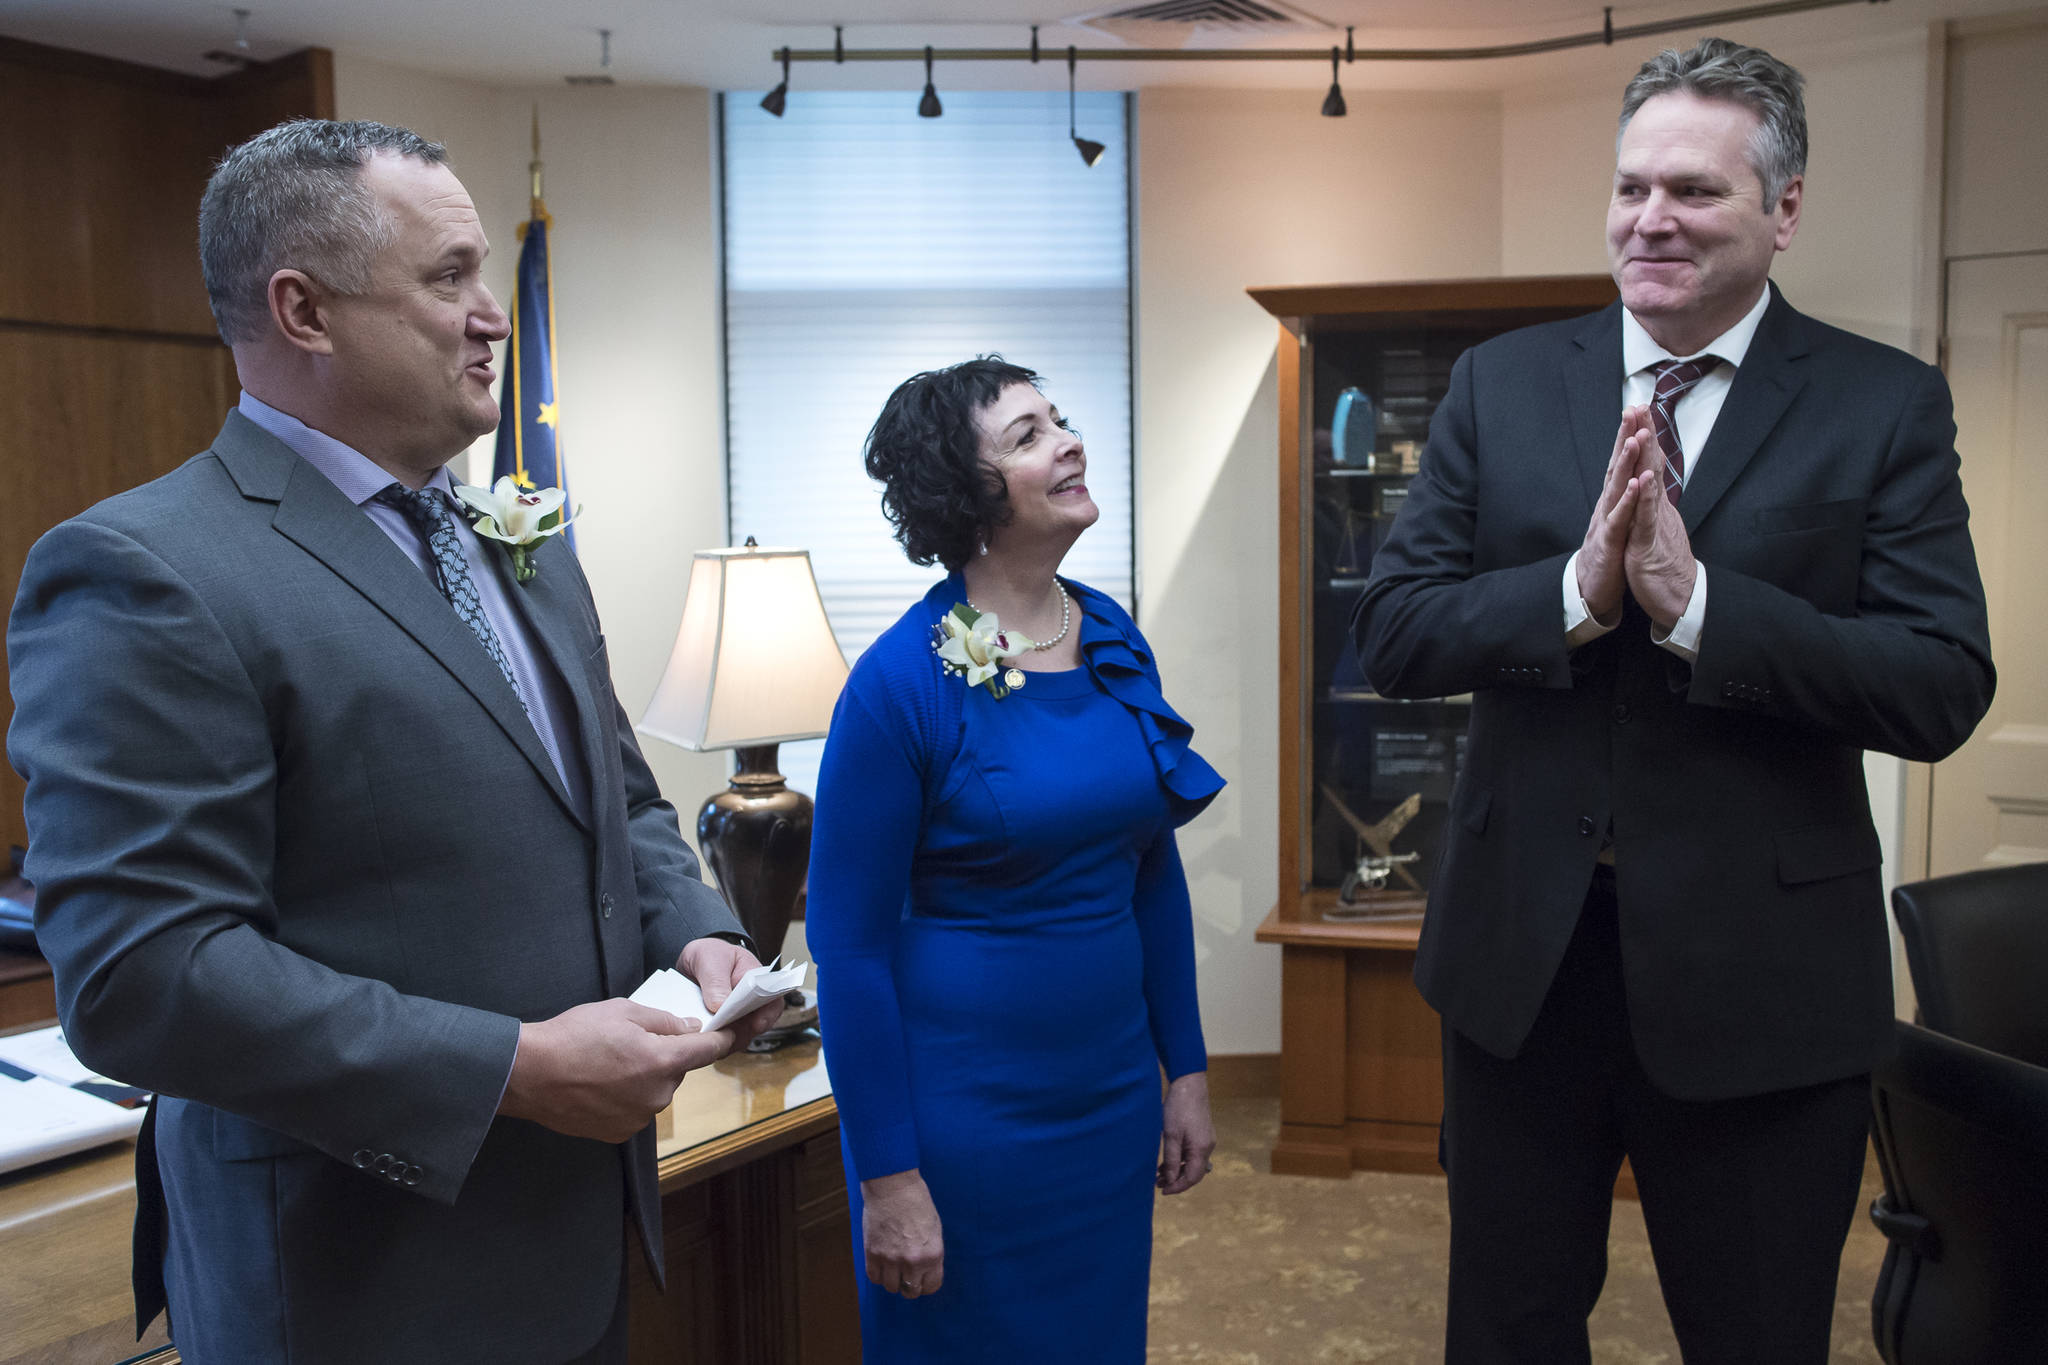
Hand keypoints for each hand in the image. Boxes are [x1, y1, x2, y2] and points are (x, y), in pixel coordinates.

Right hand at [499, 998, 733, 1142]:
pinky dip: (626, 1096)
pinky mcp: (619, 1132)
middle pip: (676, 1070)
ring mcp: (638, 1118)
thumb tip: (690, 1028)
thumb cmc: (573, 1037)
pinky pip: (635, 1109)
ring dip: (643, 1077)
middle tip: (632, 1041)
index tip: (730, 1032)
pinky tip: (600, 1084)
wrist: (529, 1074)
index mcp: (663, 1062)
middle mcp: (657, 1095)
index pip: (709, 1050)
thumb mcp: (623, 1011)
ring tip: (608, 1063)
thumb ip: (664, 1021)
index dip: (722, 1037)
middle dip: (664, 1055)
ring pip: (655, 1090)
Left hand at [678, 936, 783, 1049]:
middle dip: (741, 1033)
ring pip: (739, 1036)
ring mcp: (739, 1016)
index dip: (768, 1015)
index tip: (756, 1025)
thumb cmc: (709, 954)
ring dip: (725, 1040)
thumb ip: (716, 981)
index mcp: (759, 981)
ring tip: (708, 1039)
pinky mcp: (724, 1026)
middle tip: (723, 1036)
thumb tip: (720, 1007)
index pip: (773, 1001)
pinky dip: (713, 1041)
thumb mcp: (710, 960)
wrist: (692, 962)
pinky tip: (700, 1039)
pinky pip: (722, 1039)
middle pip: (756, 1024)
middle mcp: (753, 1002)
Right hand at [861, 1169, 944, 1299]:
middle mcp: (913, 1261)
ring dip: (893, 1280)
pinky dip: (878, 1274)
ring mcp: (891, 1259)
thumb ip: (930, 1253)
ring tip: (893, 1267)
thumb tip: (925, 1271)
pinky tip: (881, 1264)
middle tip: (907, 1276)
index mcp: (933, 1254)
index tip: (922, 1280)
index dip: (926, 1285)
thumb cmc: (917, 1202)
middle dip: (910, 1286)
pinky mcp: (873, 1254)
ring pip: (891, 1287)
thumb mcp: (934, 1229)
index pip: (931, 1286)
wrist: (893, 1186)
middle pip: (911, 1291)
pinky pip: (874, 1277)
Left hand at [1158, 1072, 1215, 1194]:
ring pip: (1192, 1162)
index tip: (1163, 1191)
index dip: (1178, 1187)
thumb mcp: (1171, 1135)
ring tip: (1158, 1174)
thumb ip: (1171, 1159)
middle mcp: (1207, 1147)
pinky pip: (1192, 1153)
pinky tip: (1166, 1159)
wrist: (1189, 1084)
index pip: (1192, 1178)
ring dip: (1177, 1169)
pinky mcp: (1201, 1133)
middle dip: (1176, 1180)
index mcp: (1201, 1149)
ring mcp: (1206, 1139)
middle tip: (1158, 1184)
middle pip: (1193, 1172)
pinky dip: (1180, 1159)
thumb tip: (1171, 1179)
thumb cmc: (1178, 1108)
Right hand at [1576, 406, 1652, 624]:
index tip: (1638, 410)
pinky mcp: (1608, 542)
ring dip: (1625, 463)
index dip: (1629, 436)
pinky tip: (1637, 485)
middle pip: (1616, 466)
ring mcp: (1606, 522)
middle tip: (1632, 410)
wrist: (1591, 589)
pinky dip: (1628, 501)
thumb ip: (1625, 496)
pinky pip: (1619, 519)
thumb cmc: (1608, 554)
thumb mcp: (1619, 521)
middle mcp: (1607, 505)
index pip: (1622, 463)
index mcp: (1613, 500)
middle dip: (1624, 437)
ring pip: (1616, 488)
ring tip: (1634, 439)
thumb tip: (1632, 473)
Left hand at [1621, 423, 1697, 629]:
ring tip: (1642, 431)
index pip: (1648, 464)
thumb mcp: (1654, 528)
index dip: (1643, 438)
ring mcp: (1655, 524)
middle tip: (1639, 405)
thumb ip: (1650, 506)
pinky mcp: (1650, 544)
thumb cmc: (1665, 565)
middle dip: (1645, 435)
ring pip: (1650, 486)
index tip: (1637, 411)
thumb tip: (1649, 485)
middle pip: (1651, 465)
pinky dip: (1645, 498)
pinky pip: (1648, 518)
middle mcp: (1657, 509)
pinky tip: (1644, 479)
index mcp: (1654, 505)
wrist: (1680, 599)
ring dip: (1646, 459)